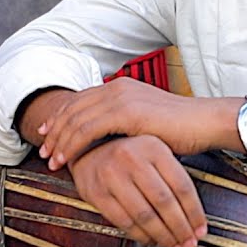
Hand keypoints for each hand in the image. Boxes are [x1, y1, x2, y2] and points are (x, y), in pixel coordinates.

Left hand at [38, 77, 217, 170]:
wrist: (204, 122)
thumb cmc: (179, 128)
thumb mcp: (144, 120)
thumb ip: (122, 121)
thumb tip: (107, 136)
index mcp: (119, 86)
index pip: (79, 100)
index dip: (59, 117)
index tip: (46, 134)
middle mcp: (116, 87)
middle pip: (72, 107)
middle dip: (53, 130)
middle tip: (42, 149)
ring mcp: (120, 97)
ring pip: (76, 119)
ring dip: (59, 140)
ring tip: (50, 159)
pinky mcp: (126, 112)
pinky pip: (88, 130)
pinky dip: (73, 145)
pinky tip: (67, 159)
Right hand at [68, 135, 207, 246]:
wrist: (85, 148)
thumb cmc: (128, 155)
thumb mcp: (153, 153)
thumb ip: (172, 178)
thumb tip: (195, 222)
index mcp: (152, 146)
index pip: (182, 186)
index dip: (195, 214)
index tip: (201, 231)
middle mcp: (131, 157)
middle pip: (165, 203)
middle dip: (180, 229)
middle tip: (189, 245)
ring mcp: (111, 174)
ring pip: (145, 215)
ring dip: (162, 236)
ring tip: (173, 246)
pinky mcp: (95, 192)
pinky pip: (124, 221)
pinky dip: (141, 236)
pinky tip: (151, 240)